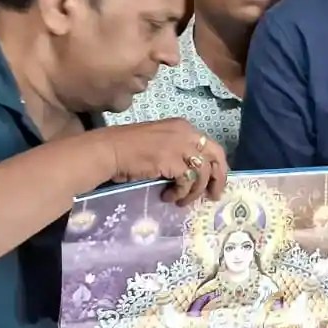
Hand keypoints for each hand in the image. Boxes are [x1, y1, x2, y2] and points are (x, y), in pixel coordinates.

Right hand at [93, 119, 226, 205]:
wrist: (109, 150)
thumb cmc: (127, 148)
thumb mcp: (160, 142)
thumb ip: (178, 152)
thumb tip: (192, 175)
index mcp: (183, 127)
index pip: (210, 145)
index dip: (215, 166)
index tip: (212, 182)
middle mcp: (186, 133)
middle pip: (216, 156)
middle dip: (218, 178)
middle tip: (213, 196)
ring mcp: (180, 146)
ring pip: (203, 173)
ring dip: (194, 192)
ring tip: (181, 201)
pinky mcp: (172, 161)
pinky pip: (187, 182)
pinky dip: (180, 193)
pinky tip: (168, 197)